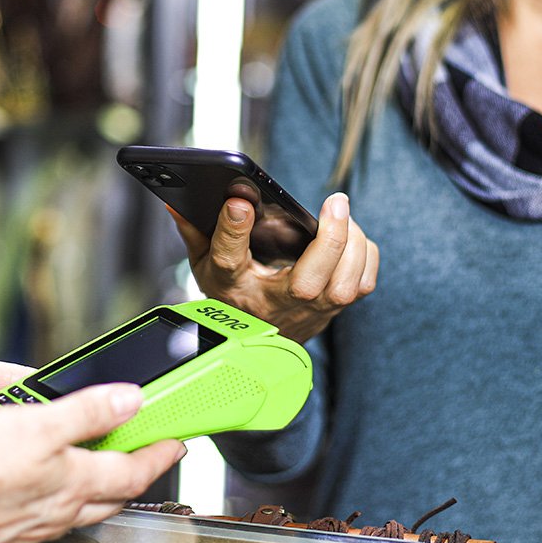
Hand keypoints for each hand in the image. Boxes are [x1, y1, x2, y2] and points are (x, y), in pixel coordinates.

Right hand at [0, 383, 185, 542]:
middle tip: (146, 451)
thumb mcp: (35, 425)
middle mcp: (54, 511)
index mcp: (71, 483)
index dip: (160, 454)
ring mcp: (26, 526)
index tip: (176, 441)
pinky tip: (37, 486)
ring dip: (95, 486)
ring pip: (76, 507)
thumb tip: (131, 399)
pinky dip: (55, 497)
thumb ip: (87, 412)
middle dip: (133, 473)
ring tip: (96, 462)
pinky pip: (42, 515)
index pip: (134, 472)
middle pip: (110, 495)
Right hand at [170, 192, 378, 343]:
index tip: (240, 201)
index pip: (228, 260)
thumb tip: (176, 203)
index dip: (233, 229)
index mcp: (235, 289)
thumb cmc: (233, 296)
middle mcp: (275, 304)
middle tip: (335, 201)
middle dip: (331, 239)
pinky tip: (352, 236)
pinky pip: (364, 284)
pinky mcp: (334, 309)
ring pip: (347, 286)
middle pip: (309, 283)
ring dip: (354, 245)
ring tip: (342, 216)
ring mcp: (310, 312)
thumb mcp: (205, 263)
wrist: (256, 340)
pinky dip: (365, 255)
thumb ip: (193, 230)